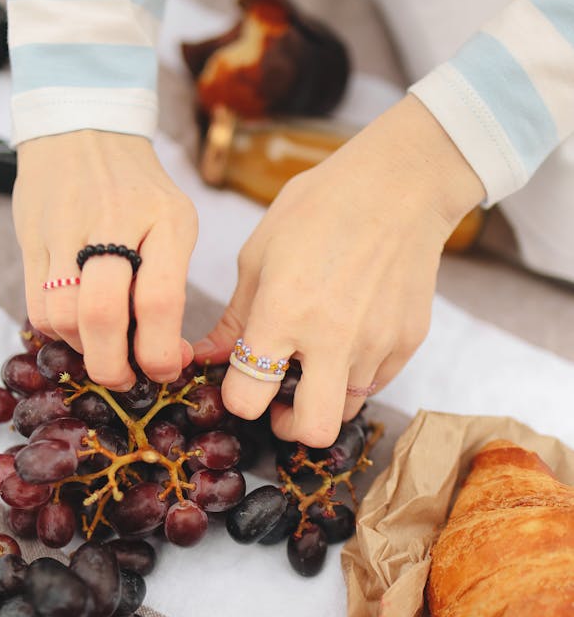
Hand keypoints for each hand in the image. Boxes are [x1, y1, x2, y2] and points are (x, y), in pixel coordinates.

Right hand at [13, 130, 197, 388]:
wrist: (82, 127)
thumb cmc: (138, 189)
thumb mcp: (173, 222)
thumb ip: (169, 284)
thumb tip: (167, 358)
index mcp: (164, 220)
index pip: (159, 300)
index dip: (160, 352)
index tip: (165, 371)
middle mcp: (113, 223)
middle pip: (101, 315)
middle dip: (113, 366)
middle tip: (125, 380)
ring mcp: (65, 229)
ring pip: (63, 317)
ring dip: (83, 349)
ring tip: (101, 346)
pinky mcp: (31, 239)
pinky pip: (37, 307)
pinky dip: (57, 332)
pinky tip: (75, 325)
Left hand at [193, 95, 484, 446]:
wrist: (399, 186)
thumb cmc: (319, 208)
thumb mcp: (259, 255)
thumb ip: (235, 317)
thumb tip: (208, 357)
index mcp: (283, 314)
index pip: (248, 398)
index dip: (238, 398)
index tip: (241, 383)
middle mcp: (332, 339)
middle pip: (311, 430)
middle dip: (288, 426)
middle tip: (280, 403)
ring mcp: (376, 345)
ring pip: (346, 410)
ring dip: (324, 396)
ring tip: (316, 360)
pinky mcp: (408, 342)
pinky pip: (376, 383)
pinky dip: (356, 373)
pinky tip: (348, 338)